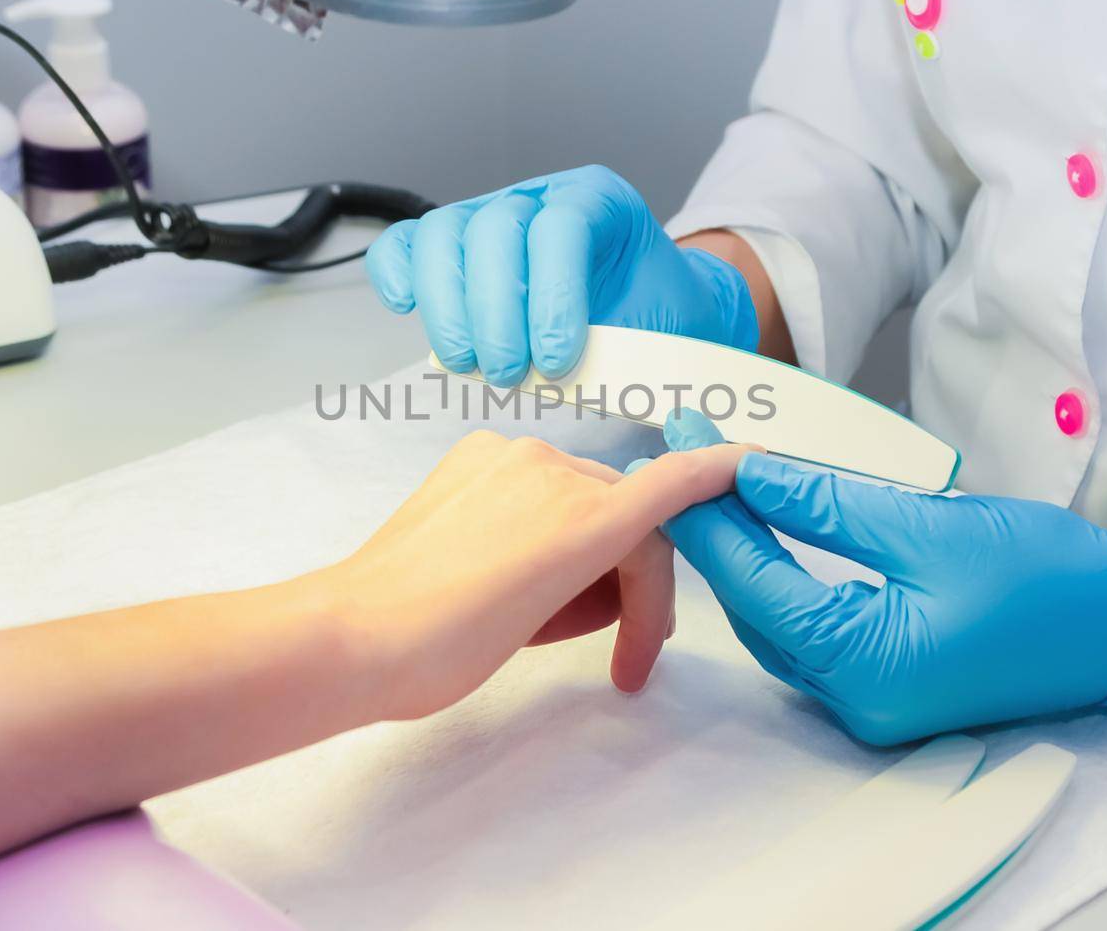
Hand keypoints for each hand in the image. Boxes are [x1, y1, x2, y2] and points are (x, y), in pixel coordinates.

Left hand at [323, 429, 753, 720]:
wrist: (355, 634)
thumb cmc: (444, 648)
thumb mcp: (543, 625)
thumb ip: (595, 585)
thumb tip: (607, 574)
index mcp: (585, 519)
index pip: (673, 484)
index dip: (717, 472)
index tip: (750, 463)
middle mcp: (554, 471)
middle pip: (626, 515)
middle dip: (634, 580)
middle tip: (627, 652)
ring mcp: (510, 456)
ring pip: (582, 497)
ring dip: (586, 554)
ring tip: (549, 621)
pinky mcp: (473, 454)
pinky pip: (535, 483)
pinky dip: (543, 523)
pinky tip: (514, 573)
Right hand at [366, 165, 759, 383]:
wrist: (649, 308)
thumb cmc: (656, 317)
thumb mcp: (666, 325)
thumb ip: (631, 347)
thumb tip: (580, 384)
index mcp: (599, 200)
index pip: (561, 227)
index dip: (551, 297)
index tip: (555, 362)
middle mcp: (538, 196)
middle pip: (494, 229)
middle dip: (493, 312)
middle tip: (505, 375)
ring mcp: (489, 214)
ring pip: (444, 235)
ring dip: (445, 307)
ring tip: (467, 364)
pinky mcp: (453, 245)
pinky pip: (408, 243)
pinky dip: (397, 272)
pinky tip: (406, 309)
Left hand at [655, 412, 1106, 744]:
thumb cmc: (1045, 575)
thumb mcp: (926, 525)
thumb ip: (826, 505)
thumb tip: (748, 475)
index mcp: (863, 667)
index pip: (752, 581)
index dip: (706, 511)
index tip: (671, 449)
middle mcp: (854, 700)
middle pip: (755, 604)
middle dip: (717, 528)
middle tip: (685, 453)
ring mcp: (871, 700)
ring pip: (776, 619)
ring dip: (747, 553)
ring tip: (715, 482)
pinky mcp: (887, 684)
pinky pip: (812, 629)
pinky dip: (784, 578)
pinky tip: (766, 530)